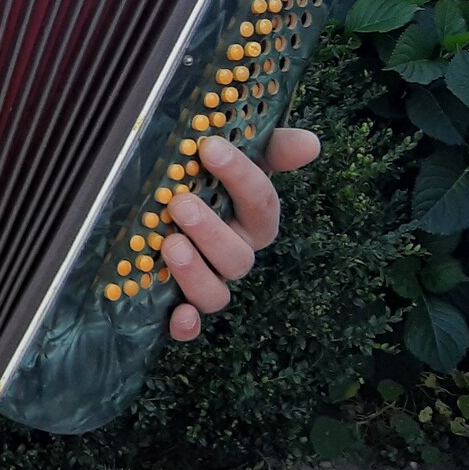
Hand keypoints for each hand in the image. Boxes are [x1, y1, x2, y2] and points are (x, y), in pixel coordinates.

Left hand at [162, 128, 319, 340]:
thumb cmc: (202, 177)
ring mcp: (206, 281)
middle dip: (210, 232)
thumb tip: (310, 144)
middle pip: (238, 257)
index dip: (240, 176)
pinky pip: (188, 325)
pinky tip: (177, 314)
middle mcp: (233, 254)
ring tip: (169, 244)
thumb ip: (270, 148)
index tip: (209, 147)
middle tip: (179, 203)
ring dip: (195, 273)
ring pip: (216, 293)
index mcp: (252, 220)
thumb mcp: (232, 155)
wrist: (158, 203)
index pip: (261, 203)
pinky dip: (185, 325)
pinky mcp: (175, 303)